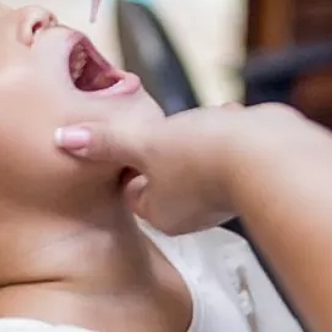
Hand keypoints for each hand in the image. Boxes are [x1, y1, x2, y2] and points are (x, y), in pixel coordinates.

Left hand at [54, 103, 325, 234]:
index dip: (128, 159)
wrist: (266, 154)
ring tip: (202, 121)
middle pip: (165, 172)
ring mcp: (221, 196)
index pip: (132, 187)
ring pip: (198, 158)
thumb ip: (105, 141)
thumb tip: (64, 140)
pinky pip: (228, 151)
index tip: (130, 136)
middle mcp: (191, 211)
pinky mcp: (246, 177)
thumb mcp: (142, 141)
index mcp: (160, 212)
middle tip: (167, 124)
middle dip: (167, 143)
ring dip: (199, 134)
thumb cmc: (202, 155)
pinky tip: (228, 120)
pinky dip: (226, 133)